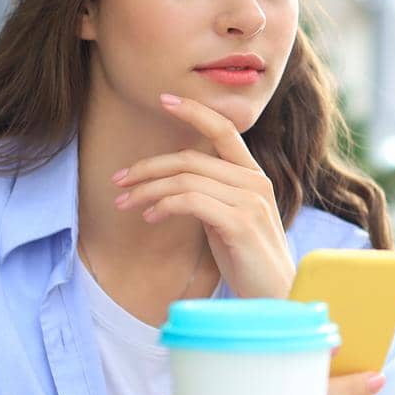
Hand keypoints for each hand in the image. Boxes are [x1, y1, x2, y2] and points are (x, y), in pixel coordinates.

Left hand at [112, 93, 292, 297]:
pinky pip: (191, 201)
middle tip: (118, 180)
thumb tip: (175, 183)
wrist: (276, 296)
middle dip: (147, 167)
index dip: (195, 111)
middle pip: (191, 158)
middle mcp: (255, 182)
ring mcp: (250, 201)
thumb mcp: (230, 218)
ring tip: (124, 203)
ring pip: (185, 179)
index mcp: (254, 176)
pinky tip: (150, 217)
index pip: (225, 130)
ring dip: (147, 190)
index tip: (165, 99)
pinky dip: (163, 205)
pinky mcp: (240, 223)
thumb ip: (214, 194)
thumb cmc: (248, 259)